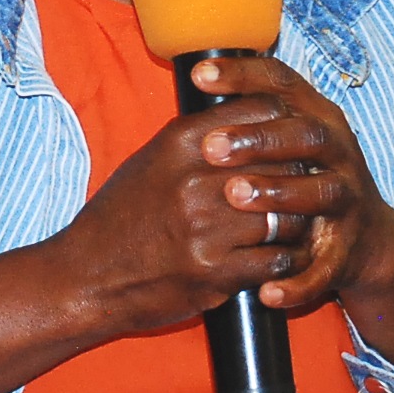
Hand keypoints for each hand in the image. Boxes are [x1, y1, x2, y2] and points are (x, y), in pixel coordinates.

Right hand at [0, 56, 393, 392]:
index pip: (260, 114)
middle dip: (298, 173)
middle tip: (307, 180)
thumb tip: (245, 119)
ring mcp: (206, 229)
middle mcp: (195, 181)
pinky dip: (284, 260)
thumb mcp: (150, 161)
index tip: (296, 133)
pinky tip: (280, 257)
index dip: (287, 124)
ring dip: (296, 221)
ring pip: (284, 215)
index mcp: (181, 143)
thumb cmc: (119, 218)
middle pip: (280, 163)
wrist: (86, 277)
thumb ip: (196, 139)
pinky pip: (274, 260)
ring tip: (296, 222)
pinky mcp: (214, 273)